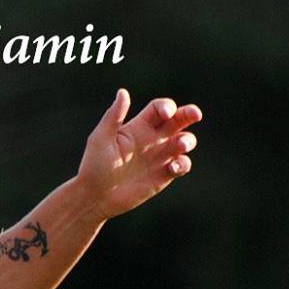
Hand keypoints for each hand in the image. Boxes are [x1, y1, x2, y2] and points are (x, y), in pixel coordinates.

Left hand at [76, 89, 200, 219]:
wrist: (94, 197)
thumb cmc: (93, 166)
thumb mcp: (100, 139)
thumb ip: (113, 116)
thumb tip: (123, 91)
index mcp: (139, 126)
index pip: (159, 108)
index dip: (167, 106)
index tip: (167, 113)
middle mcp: (153, 138)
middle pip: (179, 119)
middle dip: (190, 113)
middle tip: (195, 114)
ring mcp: (160, 156)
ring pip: (185, 140)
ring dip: (188, 140)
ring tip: (180, 145)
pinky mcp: (164, 174)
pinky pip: (182, 165)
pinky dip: (183, 164)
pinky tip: (172, 167)